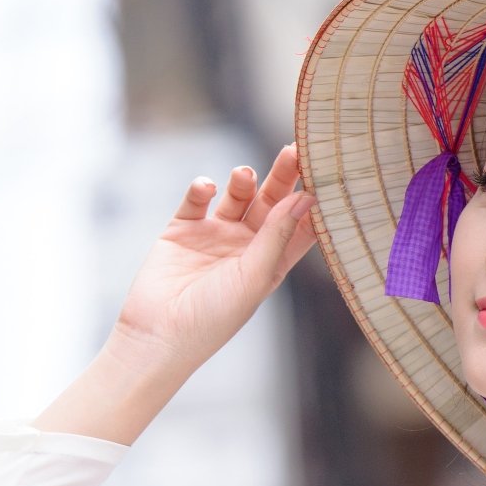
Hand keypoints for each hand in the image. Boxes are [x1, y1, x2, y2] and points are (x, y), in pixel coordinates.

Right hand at [110, 143, 316, 371]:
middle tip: (292, 151)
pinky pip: (196, 200)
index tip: (326, 171)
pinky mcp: (182, 229)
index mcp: (271, 262)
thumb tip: (306, 197)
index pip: (300, 225)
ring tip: (243, 174)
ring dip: (243, 181)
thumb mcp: (254, 276)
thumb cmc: (214, 318)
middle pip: (271, 202)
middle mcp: (246, 246)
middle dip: (282, 177)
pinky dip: (202, 188)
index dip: (313, 200)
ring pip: (237, 196)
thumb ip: (278, 235)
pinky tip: (208, 187)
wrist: (159, 334)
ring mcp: (214, 236)